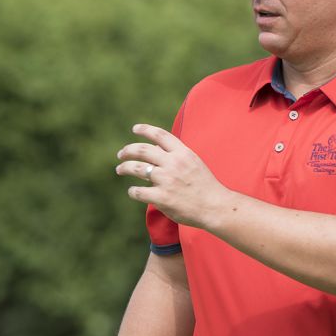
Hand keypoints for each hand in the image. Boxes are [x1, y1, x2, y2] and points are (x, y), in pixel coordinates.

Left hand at [116, 124, 236, 228]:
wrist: (215, 207)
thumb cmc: (204, 186)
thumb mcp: (193, 163)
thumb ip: (175, 155)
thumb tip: (154, 148)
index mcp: (182, 153)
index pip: (160, 135)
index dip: (145, 130)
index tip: (135, 129)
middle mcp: (173, 164)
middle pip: (142, 150)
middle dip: (128, 150)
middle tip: (121, 154)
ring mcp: (166, 180)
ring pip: (136, 168)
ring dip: (125, 167)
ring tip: (120, 169)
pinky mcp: (161, 198)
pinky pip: (138, 191)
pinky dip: (133, 191)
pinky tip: (133, 191)